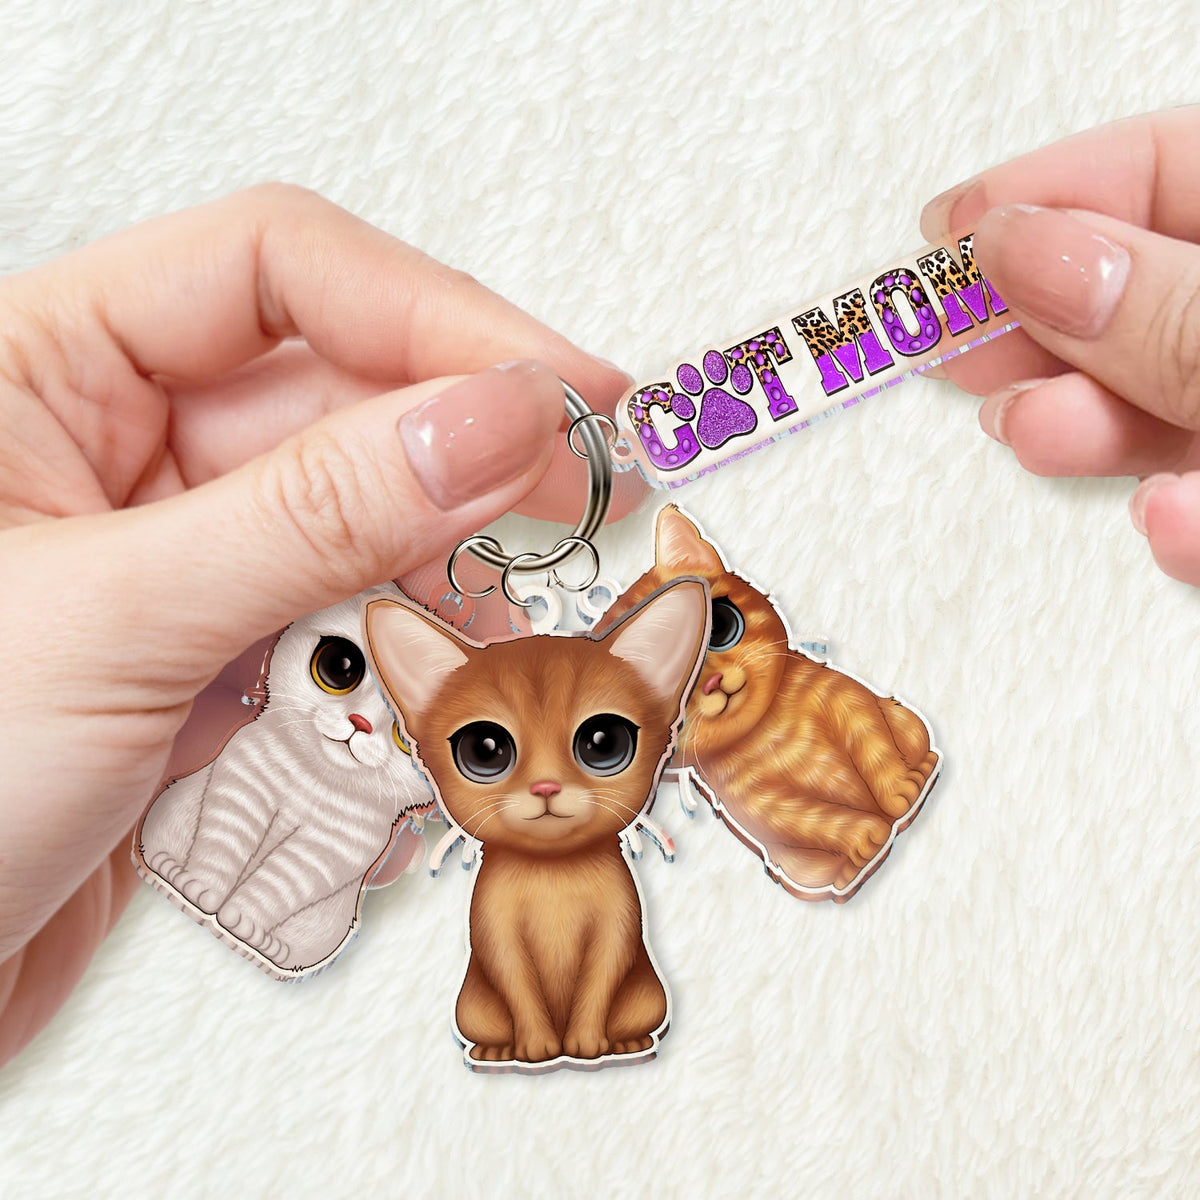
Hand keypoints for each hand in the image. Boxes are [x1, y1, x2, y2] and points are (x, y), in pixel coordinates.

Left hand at [0, 184, 638, 1066]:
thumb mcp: (113, 626)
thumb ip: (314, 516)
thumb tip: (491, 424)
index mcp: (38, 368)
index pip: (275, 271)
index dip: (435, 318)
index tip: (559, 390)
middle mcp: (106, 445)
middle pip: (334, 395)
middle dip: (461, 449)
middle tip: (583, 488)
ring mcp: (165, 555)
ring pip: (351, 520)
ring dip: (428, 570)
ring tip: (499, 610)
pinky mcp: (203, 656)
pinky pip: (333, 621)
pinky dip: (388, 655)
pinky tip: (423, 680)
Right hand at [920, 106, 1199, 585]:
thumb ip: (1170, 311)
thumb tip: (1034, 257)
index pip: (1172, 165)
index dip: (1055, 190)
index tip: (950, 231)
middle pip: (1141, 290)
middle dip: (1035, 320)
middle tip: (940, 334)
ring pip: (1160, 403)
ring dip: (1082, 425)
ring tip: (1027, 428)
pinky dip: (1173, 519)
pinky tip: (1162, 523)